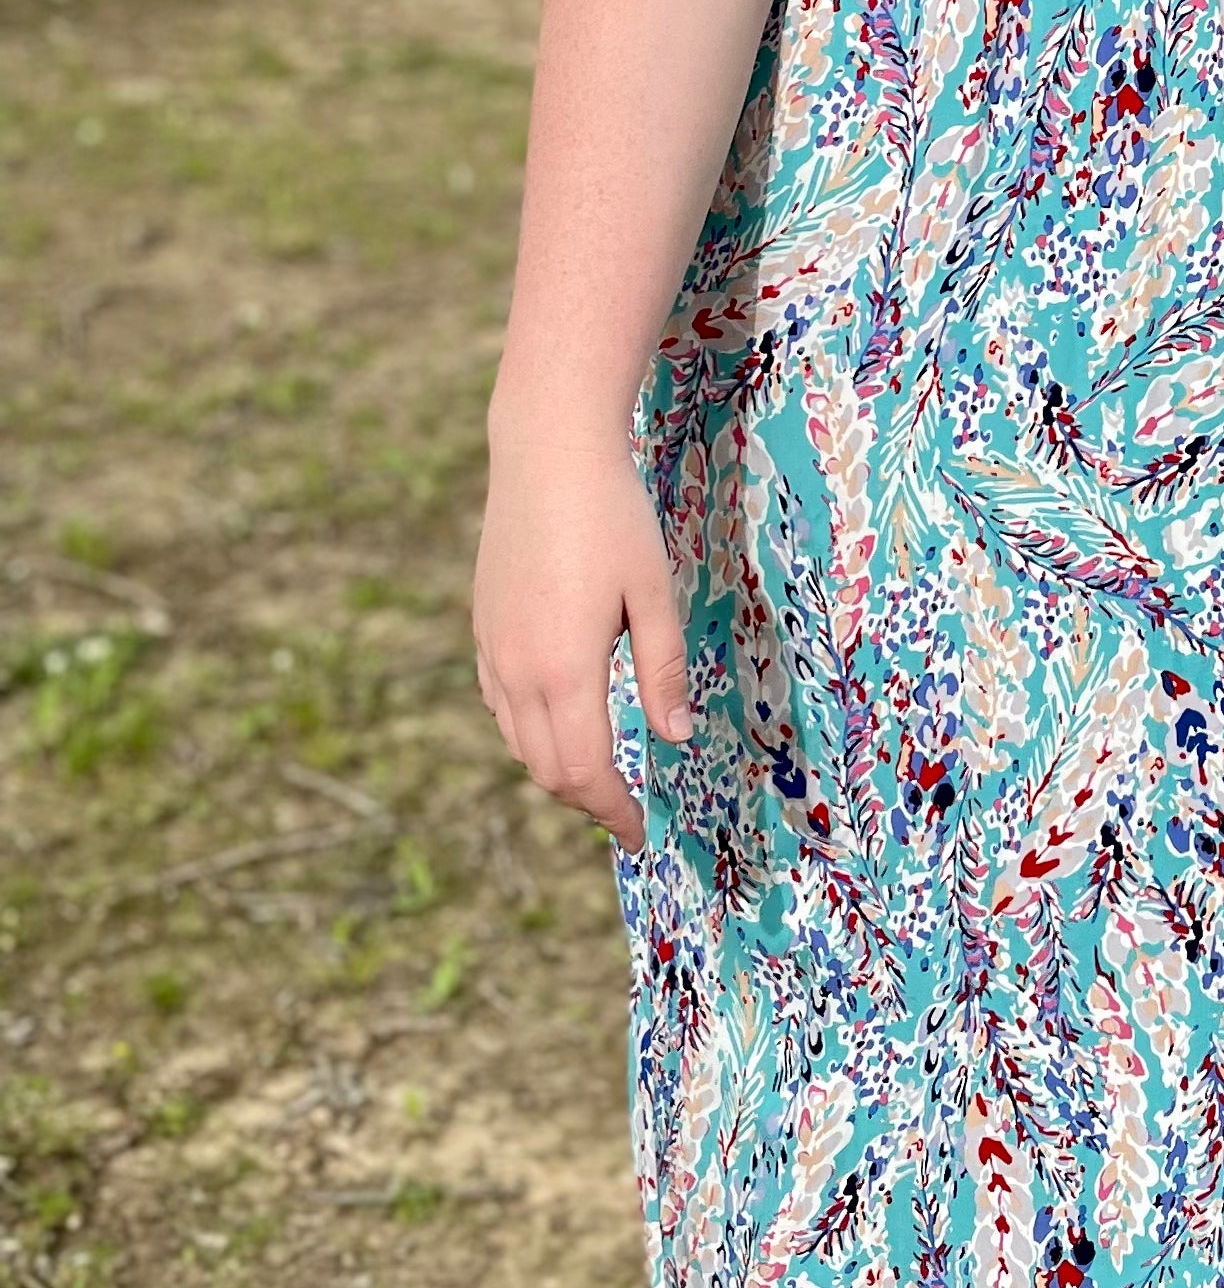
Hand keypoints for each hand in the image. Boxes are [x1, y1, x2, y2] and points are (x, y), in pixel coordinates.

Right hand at [472, 427, 690, 850]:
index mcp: (564, 670)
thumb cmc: (613, 518)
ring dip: (557, 769)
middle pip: (545, 768)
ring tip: (601, 776)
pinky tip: (563, 723)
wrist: (546, 453)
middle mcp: (517, 670)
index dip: (613, 812)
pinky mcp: (483, 628)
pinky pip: (502, 705)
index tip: (641, 834)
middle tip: (627, 814)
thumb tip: (675, 738)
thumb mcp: (655, 594)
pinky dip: (531, 733)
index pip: (584, 771)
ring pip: (517, 742)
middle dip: (588, 800)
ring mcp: (493, 649)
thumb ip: (663, 670)